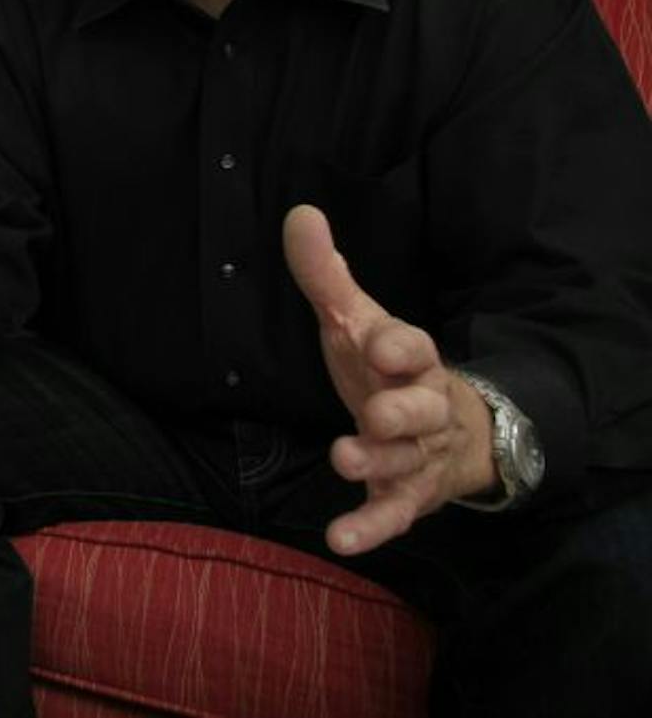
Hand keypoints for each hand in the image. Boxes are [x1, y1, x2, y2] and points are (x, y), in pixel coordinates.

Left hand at [283, 205, 496, 554]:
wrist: (453, 430)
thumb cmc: (388, 369)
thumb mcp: (356, 321)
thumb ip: (326, 275)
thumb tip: (299, 214)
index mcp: (411, 360)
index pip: (413, 348)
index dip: (396, 346)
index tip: (374, 342)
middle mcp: (423, 408)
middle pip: (421, 409)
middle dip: (401, 412)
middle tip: (374, 414)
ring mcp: (419, 455)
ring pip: (408, 462)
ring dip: (379, 463)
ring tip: (343, 460)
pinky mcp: (408, 496)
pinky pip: (393, 514)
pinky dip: (370, 527)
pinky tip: (338, 538)